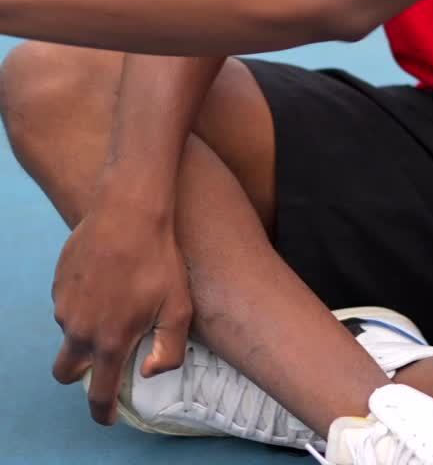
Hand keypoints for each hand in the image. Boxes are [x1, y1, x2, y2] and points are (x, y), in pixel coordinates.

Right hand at [51, 199, 192, 424]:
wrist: (130, 210)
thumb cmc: (159, 258)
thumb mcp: (179, 308)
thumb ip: (168, 351)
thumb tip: (147, 372)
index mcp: (109, 342)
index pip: (99, 395)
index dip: (103, 413)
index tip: (108, 416)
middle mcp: (79, 328)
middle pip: (66, 372)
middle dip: (81, 374)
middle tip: (105, 357)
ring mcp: (64, 304)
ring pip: (70, 331)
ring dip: (87, 328)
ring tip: (117, 300)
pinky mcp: (59, 281)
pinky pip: (68, 303)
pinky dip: (83, 302)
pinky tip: (107, 279)